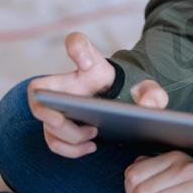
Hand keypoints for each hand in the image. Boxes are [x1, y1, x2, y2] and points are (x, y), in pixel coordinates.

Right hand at [26, 32, 168, 157]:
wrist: (121, 104)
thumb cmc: (130, 91)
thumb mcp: (147, 89)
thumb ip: (152, 94)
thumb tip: (147, 106)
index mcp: (89, 65)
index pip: (77, 43)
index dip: (76, 48)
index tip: (85, 60)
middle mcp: (66, 83)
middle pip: (40, 91)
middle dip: (50, 112)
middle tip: (71, 123)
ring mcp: (58, 106)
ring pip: (46, 123)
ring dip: (68, 136)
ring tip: (93, 136)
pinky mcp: (58, 127)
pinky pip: (53, 141)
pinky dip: (69, 149)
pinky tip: (90, 147)